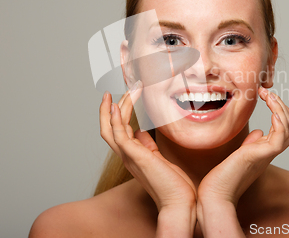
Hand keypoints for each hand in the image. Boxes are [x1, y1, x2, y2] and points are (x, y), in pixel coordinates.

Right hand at [99, 82, 196, 212]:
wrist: (180, 202)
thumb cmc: (173, 184)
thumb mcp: (159, 158)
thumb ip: (148, 145)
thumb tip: (141, 132)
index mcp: (132, 154)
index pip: (117, 129)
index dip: (117, 111)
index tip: (123, 95)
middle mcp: (127, 155)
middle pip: (108, 127)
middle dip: (111, 106)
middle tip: (124, 86)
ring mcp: (129, 157)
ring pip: (110, 128)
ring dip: (116, 106)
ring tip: (129, 88)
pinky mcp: (136, 157)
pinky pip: (118, 135)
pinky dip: (114, 119)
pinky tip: (116, 105)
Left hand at [197, 86, 288, 205]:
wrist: (215, 195)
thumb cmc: (222, 178)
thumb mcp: (239, 154)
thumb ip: (251, 143)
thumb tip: (259, 131)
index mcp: (265, 151)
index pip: (283, 129)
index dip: (279, 111)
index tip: (266, 95)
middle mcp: (269, 153)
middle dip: (283, 106)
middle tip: (268, 92)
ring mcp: (266, 155)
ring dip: (282, 109)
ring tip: (270, 95)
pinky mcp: (260, 157)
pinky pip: (280, 139)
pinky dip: (280, 123)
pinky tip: (272, 112)